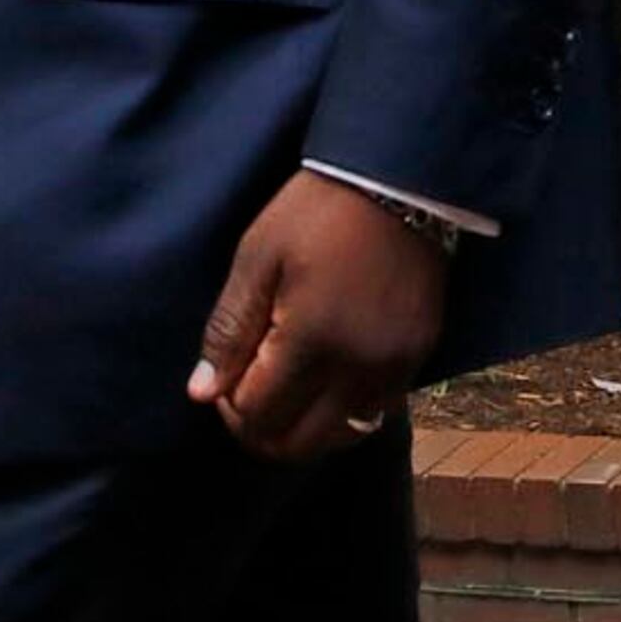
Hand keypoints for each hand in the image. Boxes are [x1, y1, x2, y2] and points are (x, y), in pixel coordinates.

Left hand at [186, 171, 447, 458]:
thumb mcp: (258, 258)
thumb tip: (201, 394)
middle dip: (262, 429)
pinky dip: (344, 411)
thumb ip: (230, 330)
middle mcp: (357, 368)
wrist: (399, 178)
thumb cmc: (317, 211)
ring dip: (305, 428)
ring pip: (340, 438)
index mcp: (311, 341)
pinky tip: (329, 378)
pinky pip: (376, 411)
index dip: (228, 408)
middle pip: (298, 443)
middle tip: (249, 392)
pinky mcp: (419, 355)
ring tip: (289, 389)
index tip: (224, 378)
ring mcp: (394, 366)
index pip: (258, 415)